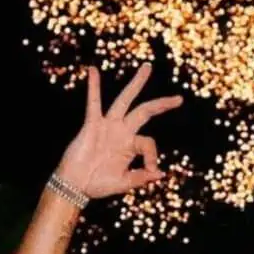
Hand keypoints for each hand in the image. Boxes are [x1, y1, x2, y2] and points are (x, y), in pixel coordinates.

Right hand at [55, 64, 182, 198]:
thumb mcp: (123, 183)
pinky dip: (93, 87)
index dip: (153, 156)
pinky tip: (93, 71)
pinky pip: (93, 103)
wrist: (75, 185)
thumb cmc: (97, 185)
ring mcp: (108, 126)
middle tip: (179, 99)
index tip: (152, 170)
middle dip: (161, 104)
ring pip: (125, 100)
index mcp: (130, 146)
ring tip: (147, 68)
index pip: (149, 143)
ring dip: (136, 84)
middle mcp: (121, 132)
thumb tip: (161, 174)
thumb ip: (141, 177)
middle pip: (144, 112)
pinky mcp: (92, 125)